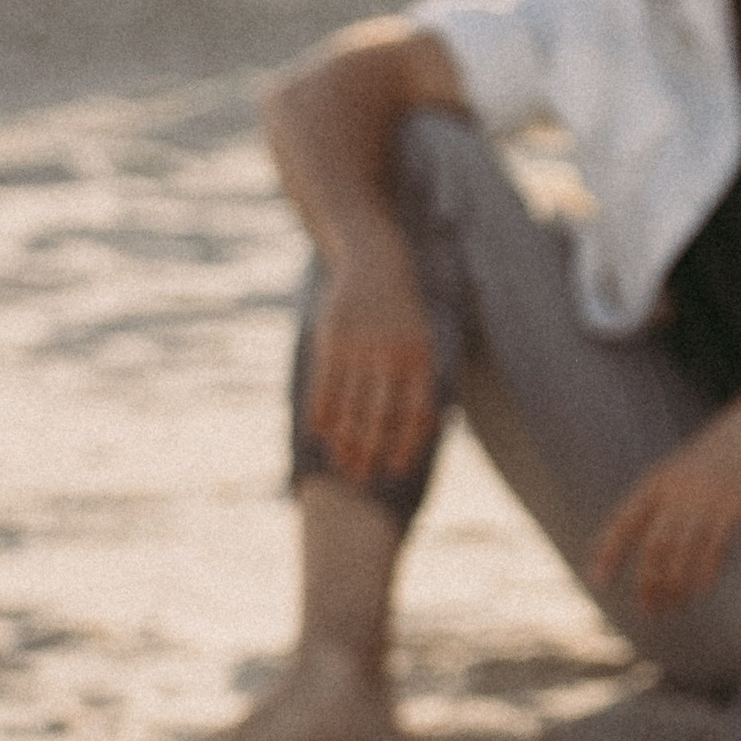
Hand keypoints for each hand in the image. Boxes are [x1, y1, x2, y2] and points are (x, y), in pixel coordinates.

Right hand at [302, 238, 441, 485]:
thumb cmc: (402, 317)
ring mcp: (361, 347)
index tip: (394, 471)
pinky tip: (319, 434)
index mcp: (421, 359)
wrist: (375, 263)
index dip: (405, 445)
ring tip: (340, 462)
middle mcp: (392, 355)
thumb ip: (419, 387)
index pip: (415, 414)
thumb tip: (419, 437)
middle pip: (379, 415)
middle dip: (369, 451)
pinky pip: (326, 385)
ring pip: (350, 404)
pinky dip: (322, 413)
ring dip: (343, 439)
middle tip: (360, 477)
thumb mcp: (421, 345)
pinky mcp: (333, 338)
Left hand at [589, 392, 740, 618]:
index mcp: (656, 483)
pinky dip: (705, 573)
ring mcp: (705, 501)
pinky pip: (714, 549)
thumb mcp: (680, 471)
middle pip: (654, 547)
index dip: (608, 553)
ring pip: (682, 553)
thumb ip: (661, 502)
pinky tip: (701, 591)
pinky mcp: (733, 509)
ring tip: (674, 607)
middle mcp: (676, 494)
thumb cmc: (716, 458)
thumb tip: (650, 546)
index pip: (623, 522)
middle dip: (648, 583)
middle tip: (648, 611)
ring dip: (676, 586)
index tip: (598, 582)